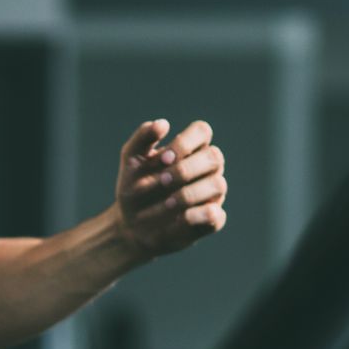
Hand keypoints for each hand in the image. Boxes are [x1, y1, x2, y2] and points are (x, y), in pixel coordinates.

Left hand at [115, 118, 228, 260]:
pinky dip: (199, 215)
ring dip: (190, 193)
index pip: (202, 131)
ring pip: (218, 184)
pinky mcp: (210, 219)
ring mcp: (211, 194)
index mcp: (189, 150)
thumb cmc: (134, 187)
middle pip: (215, 157)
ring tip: (166, 203)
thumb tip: (163, 123)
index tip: (164, 159)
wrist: (130, 224)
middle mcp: (205, 169)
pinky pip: (217, 215)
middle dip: (187, 169)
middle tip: (162, 181)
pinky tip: (179, 217)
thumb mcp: (131, 160)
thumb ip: (143, 137)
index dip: (186, 142)